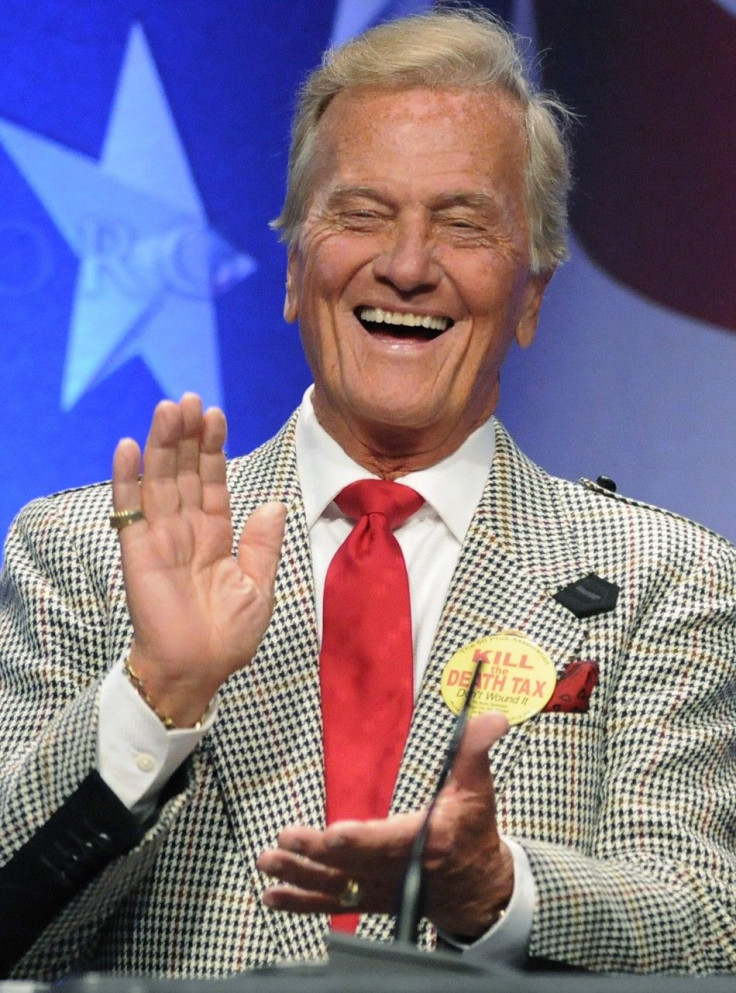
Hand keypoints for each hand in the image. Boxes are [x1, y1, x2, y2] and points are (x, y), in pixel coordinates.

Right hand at [112, 393, 284, 725]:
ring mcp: (161, 537)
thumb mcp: (258, 587)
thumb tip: (272, 503)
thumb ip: (262, 544)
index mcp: (216, 535)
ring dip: (163, 444)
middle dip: (189, 435)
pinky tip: (129, 446)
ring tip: (168, 408)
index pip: (213, 481)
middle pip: (186, 471)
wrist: (198, 670)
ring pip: (160, 480)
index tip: (216, 414)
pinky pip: (130, 509)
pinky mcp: (138, 551)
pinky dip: (127, 478)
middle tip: (191, 398)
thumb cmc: (228, 636)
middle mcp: (187, 529)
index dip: (213, 448)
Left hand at [257, 711, 512, 937]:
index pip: (391, 842)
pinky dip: (300, 902)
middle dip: (316, 853)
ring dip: (298, 874)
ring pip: (336, 885)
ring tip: (268, 860)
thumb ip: (476, 748)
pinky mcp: (369, 901)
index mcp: (428, 841)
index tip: (334, 833)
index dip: (362, 839)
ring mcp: (381, 890)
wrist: (478, 887)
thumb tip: (492, 716)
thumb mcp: (479, 787)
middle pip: (354, 863)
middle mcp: (401, 872)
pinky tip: (271, 895)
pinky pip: (331, 904)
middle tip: (286, 837)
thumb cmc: (474, 830)